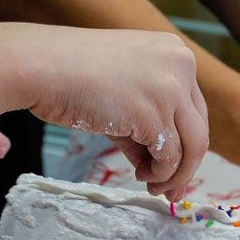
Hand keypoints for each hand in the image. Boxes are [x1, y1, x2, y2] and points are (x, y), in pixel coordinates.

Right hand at [29, 29, 207, 200]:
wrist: (40, 66)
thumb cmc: (69, 76)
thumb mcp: (122, 92)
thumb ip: (146, 122)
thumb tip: (162, 164)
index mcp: (174, 53)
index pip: (193, 107)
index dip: (185, 141)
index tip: (172, 165)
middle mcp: (180, 65)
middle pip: (199, 128)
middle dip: (186, 164)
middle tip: (170, 187)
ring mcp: (170, 88)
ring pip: (193, 147)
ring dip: (174, 174)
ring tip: (152, 184)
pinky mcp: (154, 114)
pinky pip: (169, 157)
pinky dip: (159, 173)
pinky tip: (141, 174)